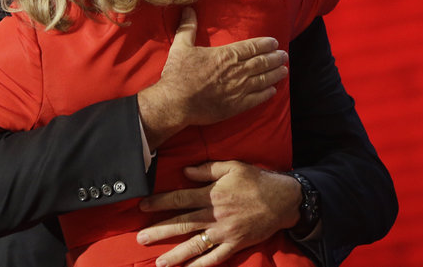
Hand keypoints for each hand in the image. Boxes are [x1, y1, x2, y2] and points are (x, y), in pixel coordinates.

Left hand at [136, 161, 301, 266]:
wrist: (282, 199)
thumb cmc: (256, 180)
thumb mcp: (232, 166)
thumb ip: (207, 169)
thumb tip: (184, 171)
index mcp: (212, 194)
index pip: (180, 199)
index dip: (160, 203)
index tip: (143, 206)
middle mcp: (215, 215)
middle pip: (182, 224)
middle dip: (160, 230)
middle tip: (140, 238)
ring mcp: (224, 232)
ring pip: (195, 245)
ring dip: (175, 254)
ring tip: (158, 262)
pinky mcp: (235, 244)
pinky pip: (215, 258)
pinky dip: (201, 266)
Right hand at [138, 8, 287, 147]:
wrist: (175, 103)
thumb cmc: (177, 74)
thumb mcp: (180, 47)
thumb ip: (187, 28)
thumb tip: (187, 9)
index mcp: (226, 55)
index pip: (251, 47)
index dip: (265, 44)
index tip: (274, 43)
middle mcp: (236, 71)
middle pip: (261, 63)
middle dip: (274, 58)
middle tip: (284, 56)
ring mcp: (238, 89)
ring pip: (263, 79)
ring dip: (275, 74)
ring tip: (284, 70)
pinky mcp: (236, 106)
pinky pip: (256, 99)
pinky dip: (267, 94)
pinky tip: (273, 91)